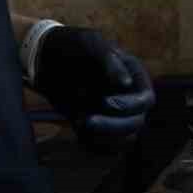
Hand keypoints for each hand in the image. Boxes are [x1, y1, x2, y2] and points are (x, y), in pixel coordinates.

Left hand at [34, 26, 154, 142]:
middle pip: (136, 123)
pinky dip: (93, 144)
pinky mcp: (99, 127)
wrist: (47, 58)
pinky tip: (77, 131)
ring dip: (103, 138)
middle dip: (113, 126)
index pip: (146, 100)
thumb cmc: (72, 46)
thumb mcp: (90, 45)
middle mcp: (129, 97)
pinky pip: (104, 146)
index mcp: (134, 75)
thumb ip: (109, 62)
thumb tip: (126, 83)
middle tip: (86, 121)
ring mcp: (115, 115)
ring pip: (123, 140)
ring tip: (79, 124)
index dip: (129, 105)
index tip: (105, 102)